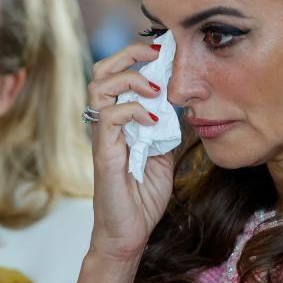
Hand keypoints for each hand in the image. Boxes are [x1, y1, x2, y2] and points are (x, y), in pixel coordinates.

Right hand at [86, 42, 175, 261]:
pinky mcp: (103, 152)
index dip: (138, 56)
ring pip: (99, 86)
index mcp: (120, 118)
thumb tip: (183, 102)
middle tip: (156, 53)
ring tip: (155, 88)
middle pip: (102, 70)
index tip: (165, 50)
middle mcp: (107, 122)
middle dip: (129, 53)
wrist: (130, 233)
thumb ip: (168, 127)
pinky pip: (109, 117)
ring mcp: (102, 136)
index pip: (119, 73)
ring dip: (131, 78)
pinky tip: (154, 120)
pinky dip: (134, 111)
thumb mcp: (165, 153)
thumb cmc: (143, 196)